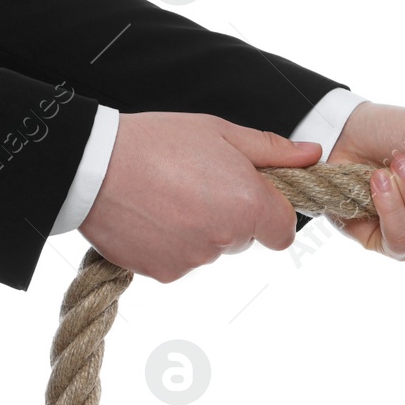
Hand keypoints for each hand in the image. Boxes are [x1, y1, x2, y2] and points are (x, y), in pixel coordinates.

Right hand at [77, 112, 320, 282]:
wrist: (92, 166)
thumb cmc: (158, 141)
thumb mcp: (220, 132)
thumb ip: (271, 150)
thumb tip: (312, 155)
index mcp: (249, 204)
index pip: (283, 231)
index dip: (270, 213)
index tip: (248, 194)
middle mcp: (226, 239)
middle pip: (244, 238)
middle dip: (230, 216)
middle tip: (196, 183)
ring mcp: (194, 260)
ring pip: (211, 249)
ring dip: (198, 229)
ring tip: (166, 195)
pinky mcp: (164, 273)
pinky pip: (180, 262)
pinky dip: (170, 244)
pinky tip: (150, 215)